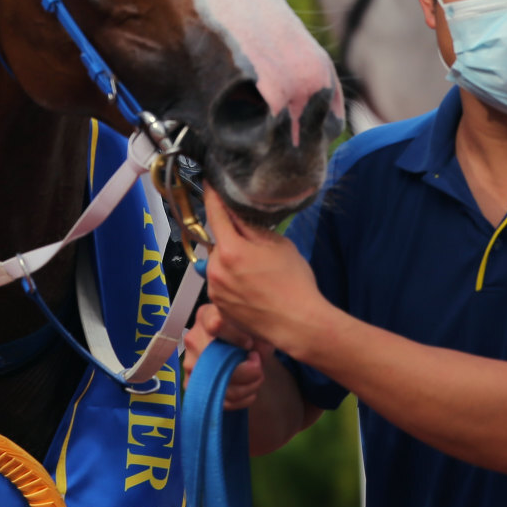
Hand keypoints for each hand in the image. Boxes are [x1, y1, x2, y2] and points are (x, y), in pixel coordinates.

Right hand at [186, 303, 276, 411]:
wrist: (243, 351)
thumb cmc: (250, 335)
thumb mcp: (257, 328)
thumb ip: (255, 334)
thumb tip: (252, 352)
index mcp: (207, 315)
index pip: (216, 324)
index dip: (236, 337)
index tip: (250, 344)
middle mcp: (193, 337)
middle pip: (218, 361)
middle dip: (247, 370)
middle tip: (258, 366)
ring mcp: (190, 362)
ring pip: (220, 384)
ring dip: (247, 386)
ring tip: (257, 378)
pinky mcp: (193, 384)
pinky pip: (218, 399)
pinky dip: (240, 399)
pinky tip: (249, 390)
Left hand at [203, 200, 327, 360]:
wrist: (299, 324)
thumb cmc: (294, 283)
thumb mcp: (278, 245)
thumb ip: (252, 227)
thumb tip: (236, 214)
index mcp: (230, 250)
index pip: (214, 213)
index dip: (211, 195)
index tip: (208, 182)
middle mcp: (215, 270)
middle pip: (218, 242)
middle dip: (232, 240)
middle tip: (256, 247)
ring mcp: (214, 291)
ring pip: (218, 264)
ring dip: (231, 262)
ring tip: (258, 274)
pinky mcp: (219, 307)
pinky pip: (221, 285)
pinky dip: (232, 282)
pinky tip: (253, 289)